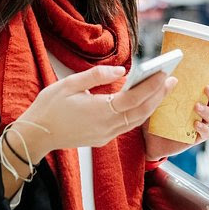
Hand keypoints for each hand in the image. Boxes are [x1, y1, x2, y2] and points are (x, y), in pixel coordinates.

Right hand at [17, 65, 176, 154]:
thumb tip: (121, 71)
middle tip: (172, 79)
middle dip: (158, 95)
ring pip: (136, 121)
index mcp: (100, 112)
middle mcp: (107, 126)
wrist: (35, 135)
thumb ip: (97, 75)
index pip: (134, 98)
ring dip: (151, 105)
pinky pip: (126, 126)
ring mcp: (105, 135)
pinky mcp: (102, 138)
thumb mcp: (69, 84)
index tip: (165, 73)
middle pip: (141, 112)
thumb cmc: (49, 107)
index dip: (151, 86)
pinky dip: (138, 113)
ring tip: (162, 89)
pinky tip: (142, 102)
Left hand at [142, 73, 208, 160]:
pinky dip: (204, 128)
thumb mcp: (159, 99)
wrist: (147, 138)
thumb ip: (165, 88)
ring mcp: (200, 123)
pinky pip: (206, 133)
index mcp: (195, 97)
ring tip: (196, 106)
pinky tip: (196, 124)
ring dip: (207, 110)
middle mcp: (201, 110)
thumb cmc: (155, 114)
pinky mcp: (196, 137)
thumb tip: (168, 76)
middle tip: (207, 89)